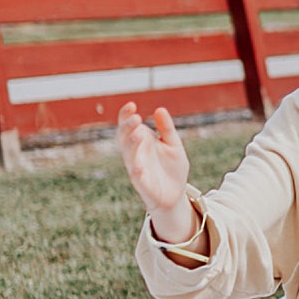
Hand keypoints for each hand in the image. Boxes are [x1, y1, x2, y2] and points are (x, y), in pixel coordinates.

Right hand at [117, 101, 190, 218]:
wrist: (175, 194)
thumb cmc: (171, 167)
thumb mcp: (173, 144)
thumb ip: (166, 128)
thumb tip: (160, 109)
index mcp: (141, 140)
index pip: (127, 124)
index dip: (125, 114)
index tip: (132, 105)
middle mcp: (135, 152)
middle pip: (123, 136)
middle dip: (127, 127)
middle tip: (136, 118)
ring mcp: (136, 167)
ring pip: (128, 154)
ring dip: (131, 144)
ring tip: (138, 135)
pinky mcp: (141, 183)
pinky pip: (135, 176)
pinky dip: (136, 170)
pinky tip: (138, 166)